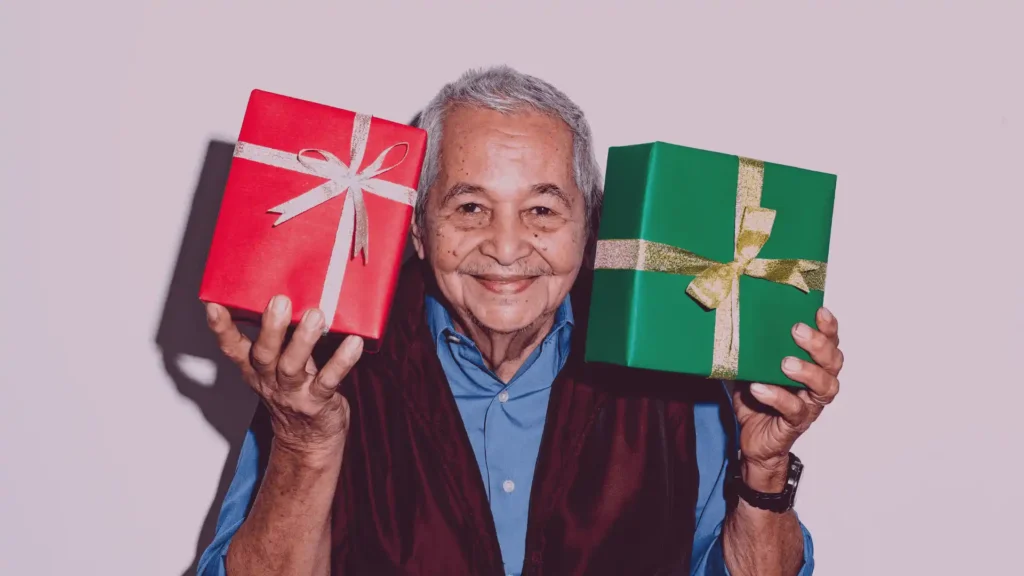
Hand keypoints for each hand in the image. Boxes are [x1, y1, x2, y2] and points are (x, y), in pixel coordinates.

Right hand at [205, 295, 363, 456]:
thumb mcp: (278, 368)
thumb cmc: (295, 392)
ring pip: (293, 366)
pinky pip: (329, 380)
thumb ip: (280, 339)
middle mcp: (270, 380)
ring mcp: (293, 393)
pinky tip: (353, 343)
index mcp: (255, 369)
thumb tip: (289, 296)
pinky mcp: (318, 402)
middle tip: (279, 301)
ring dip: (304, 340)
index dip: (222, 329)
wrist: (308, 441)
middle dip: (270, 328)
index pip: (232, 348)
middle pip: (264, 354)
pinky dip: (342, 361)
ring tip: (315, 316)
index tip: (214, 306)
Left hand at [734, 307, 843, 490]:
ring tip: (786, 363)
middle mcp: (818, 386)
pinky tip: (759, 387)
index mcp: (812, 368)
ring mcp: (810, 406)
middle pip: (833, 363)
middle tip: (797, 331)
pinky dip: (777, 397)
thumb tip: (732, 322)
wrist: (754, 442)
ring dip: (807, 371)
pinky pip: (794, 410)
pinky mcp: (796, 424)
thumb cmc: (758, 402)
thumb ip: (752, 351)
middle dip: (819, 345)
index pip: (830, 344)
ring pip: (824, 387)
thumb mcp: (753, 370)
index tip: (819, 311)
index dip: (829, 328)